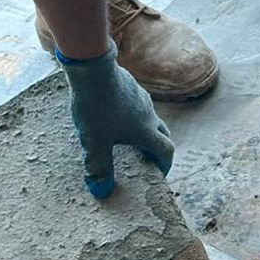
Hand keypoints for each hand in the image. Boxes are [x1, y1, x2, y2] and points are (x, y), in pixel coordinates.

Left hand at [58, 47, 173, 197]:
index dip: (165, 165)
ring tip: (126, 138)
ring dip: (145, 130)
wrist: (93, 69)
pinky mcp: (130, 85)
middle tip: (146, 158)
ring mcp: (141, 98)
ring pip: (150, 118)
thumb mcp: (94, 142)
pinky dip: (132, 115)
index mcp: (146, 131)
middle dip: (158, 148)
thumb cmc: (96, 108)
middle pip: (163, 134)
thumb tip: (102, 191)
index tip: (158, 174)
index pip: (166, 151)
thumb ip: (99, 167)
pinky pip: (137, 104)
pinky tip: (113, 115)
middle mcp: (149, 114)